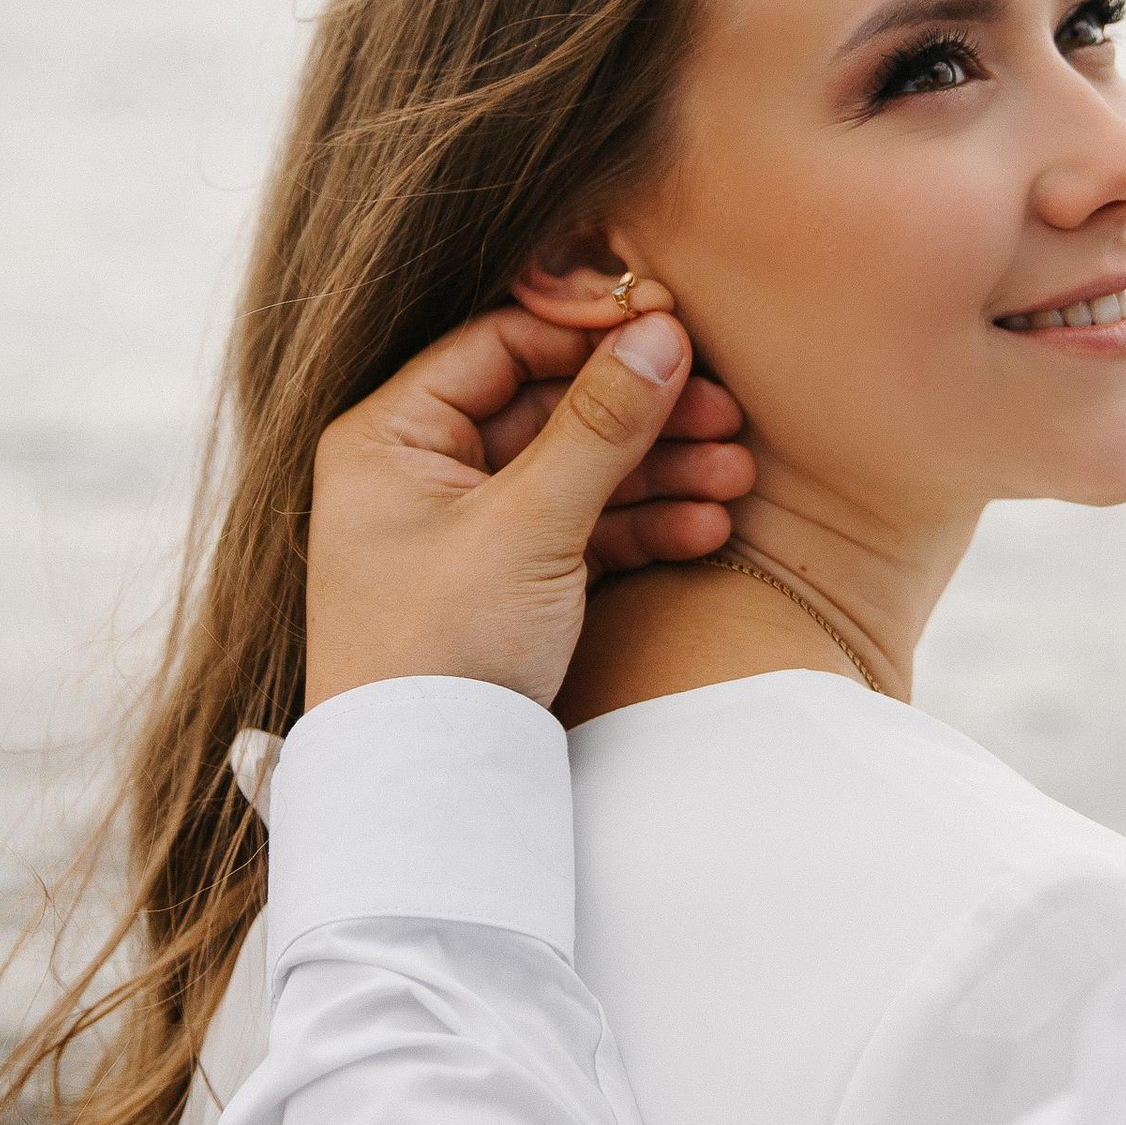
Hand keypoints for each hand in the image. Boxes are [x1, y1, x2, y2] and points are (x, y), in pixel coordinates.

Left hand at [306, 306, 751, 709]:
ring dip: (659, 470)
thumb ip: (599, 425)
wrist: (428, 793)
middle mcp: (419, 473)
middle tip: (726, 413)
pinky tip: (707, 530)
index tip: (673, 332)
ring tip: (736, 477)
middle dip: (643, 414)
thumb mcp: (526, 526)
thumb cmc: (441, 650)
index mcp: (390, 437)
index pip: (500, 346)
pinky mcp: (507, 584)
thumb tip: (661, 331)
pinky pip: (582, 531)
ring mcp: (466, 531)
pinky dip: (642, 527)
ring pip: (577, 471)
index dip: (589, 336)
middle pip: (550, 407)